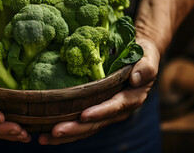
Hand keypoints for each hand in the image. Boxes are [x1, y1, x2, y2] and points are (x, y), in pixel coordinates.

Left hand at [38, 38, 159, 144]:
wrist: (137, 57)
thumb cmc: (142, 54)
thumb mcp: (148, 56)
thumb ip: (146, 67)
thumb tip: (136, 78)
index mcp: (131, 97)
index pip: (115, 107)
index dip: (100, 112)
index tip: (84, 115)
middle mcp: (118, 109)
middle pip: (96, 122)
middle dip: (76, 128)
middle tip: (55, 131)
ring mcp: (106, 112)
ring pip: (86, 127)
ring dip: (67, 134)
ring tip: (45, 138)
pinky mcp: (96, 110)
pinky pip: (81, 123)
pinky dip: (67, 129)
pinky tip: (47, 133)